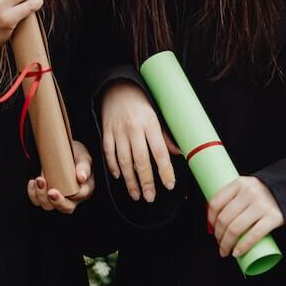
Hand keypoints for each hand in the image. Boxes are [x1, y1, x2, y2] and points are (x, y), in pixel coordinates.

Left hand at [26, 140, 94, 213]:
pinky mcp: (45, 195)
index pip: (80, 196)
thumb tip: (82, 178)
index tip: (61, 189)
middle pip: (66, 208)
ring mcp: (58, 198)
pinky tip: (32, 182)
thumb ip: (84, 166)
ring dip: (42, 195)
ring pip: (49, 206)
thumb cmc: (75, 155)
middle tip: (50, 191)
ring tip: (39, 180)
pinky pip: (37, 200)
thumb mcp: (83, 157)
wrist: (61, 151)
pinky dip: (32, 193)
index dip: (72, 195)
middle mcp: (73, 197)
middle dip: (57, 201)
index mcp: (85, 189)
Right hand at [100, 79, 179, 201]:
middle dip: (146, 181)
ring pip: (123, 160)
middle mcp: (133, 128)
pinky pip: (108, 152)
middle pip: (140, 160)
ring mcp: (118, 131)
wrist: (117, 87)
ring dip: (130, 180)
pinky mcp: (106, 132)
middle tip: (150, 197)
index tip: (169, 185)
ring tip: (136, 194)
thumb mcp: (157, 115)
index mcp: (150, 124)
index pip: (159, 152)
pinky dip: (113, 166)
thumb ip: (166, 136)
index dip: (165, 170)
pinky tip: (119, 177)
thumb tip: (179, 153)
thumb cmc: (141, 103)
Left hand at [208, 176, 283, 257]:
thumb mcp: (249, 188)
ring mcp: (262, 204)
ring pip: (236, 228)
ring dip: (226, 244)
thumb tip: (216, 220)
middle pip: (225, 218)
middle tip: (220, 245)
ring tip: (226, 251)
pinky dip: (242, 247)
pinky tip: (237, 253)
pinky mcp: (274, 217)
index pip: (216, 202)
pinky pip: (254, 235)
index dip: (210, 219)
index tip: (212, 229)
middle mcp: (249, 192)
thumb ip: (236, 198)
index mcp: (240, 183)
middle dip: (218, 236)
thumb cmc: (267, 194)